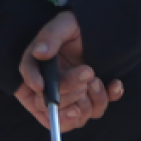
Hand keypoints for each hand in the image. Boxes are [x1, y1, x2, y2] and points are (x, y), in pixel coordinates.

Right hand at [13, 10, 123, 132]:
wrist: (103, 30)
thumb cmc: (76, 27)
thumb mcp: (63, 25)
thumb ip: (50, 37)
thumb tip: (39, 52)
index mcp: (36, 69)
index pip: (25, 83)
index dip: (32, 86)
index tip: (41, 86)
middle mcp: (50, 86)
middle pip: (49, 105)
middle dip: (68, 93)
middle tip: (86, 72)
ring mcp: (71, 94)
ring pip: (74, 114)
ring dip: (89, 100)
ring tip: (96, 78)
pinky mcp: (90, 99)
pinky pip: (96, 111)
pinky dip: (107, 99)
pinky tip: (114, 84)